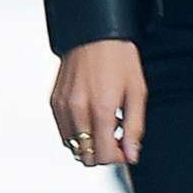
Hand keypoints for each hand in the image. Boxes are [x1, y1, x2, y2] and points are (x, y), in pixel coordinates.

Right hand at [51, 38, 146, 167]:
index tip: (125, 150)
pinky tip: (90, 117)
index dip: (117, 158)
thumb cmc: (119, 58)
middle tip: (115, 138)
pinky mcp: (55, 102)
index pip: (103, 155)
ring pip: (73, 146)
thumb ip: (134, 127)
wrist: (95, 34)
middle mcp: (78, 110)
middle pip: (86, 155)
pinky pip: (63, 131)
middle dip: (103, 153)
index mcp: (102, 109)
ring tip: (104, 124)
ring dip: (89, 143)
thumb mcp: (137, 92)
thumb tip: (131, 154)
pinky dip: (77, 132)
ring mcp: (64, 106)